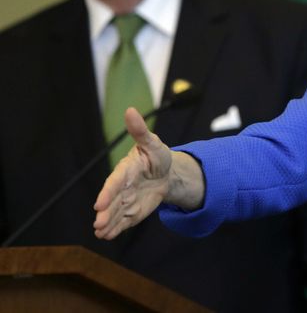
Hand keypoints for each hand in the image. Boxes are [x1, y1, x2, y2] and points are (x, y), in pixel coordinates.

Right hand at [93, 107, 171, 238]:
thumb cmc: (156, 155)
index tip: (99, 204)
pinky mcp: (132, 211)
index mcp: (125, 170)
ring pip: (115, 213)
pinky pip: (123, 221)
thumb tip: (130, 110)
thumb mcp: (152, 142)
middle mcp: (121, 187)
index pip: (114, 182)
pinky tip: (108, 236)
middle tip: (98, 224)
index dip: (107, 193)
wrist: (166, 172)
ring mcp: (126, 200)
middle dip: (105, 213)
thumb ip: (140, 130)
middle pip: (112, 202)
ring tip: (100, 233)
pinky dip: (116, 229)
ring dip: (108, 223)